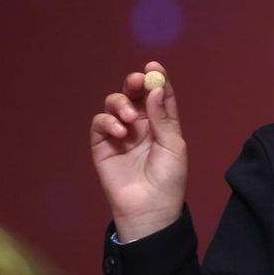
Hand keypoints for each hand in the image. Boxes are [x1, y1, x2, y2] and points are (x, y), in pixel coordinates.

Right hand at [90, 61, 187, 241]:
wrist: (149, 208)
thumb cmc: (169, 178)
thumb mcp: (174, 145)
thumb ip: (162, 117)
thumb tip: (154, 88)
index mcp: (162, 123)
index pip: (159, 95)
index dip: (156, 79)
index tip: (153, 66)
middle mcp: (142, 124)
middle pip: (134, 94)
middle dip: (134, 83)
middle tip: (137, 81)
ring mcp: (121, 133)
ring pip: (115, 104)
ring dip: (122, 104)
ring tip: (131, 119)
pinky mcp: (102, 145)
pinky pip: (100, 123)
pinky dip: (108, 121)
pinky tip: (121, 133)